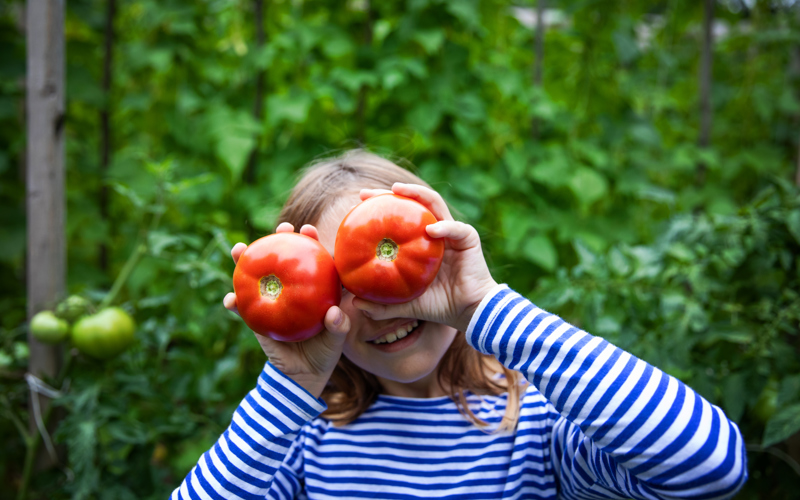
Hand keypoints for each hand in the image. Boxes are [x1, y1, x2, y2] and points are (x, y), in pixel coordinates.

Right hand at [224, 222, 349, 397]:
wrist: (303, 375)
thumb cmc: (324, 352)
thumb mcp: (336, 341)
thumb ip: (338, 327)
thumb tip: (334, 313)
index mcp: (314, 288)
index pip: (312, 258)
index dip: (311, 240)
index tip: (308, 228)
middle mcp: (291, 287)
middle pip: (283, 257)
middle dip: (280, 238)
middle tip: (282, 227)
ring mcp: (271, 298)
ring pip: (256, 274)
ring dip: (244, 261)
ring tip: (238, 250)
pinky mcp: (255, 316)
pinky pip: (241, 306)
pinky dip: (233, 302)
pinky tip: (229, 300)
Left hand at [352, 183, 497, 332]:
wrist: (469, 313)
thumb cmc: (439, 305)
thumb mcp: (406, 304)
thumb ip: (383, 305)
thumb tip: (354, 304)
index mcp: (421, 241)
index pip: (401, 215)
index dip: (381, 206)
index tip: (358, 202)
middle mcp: (435, 231)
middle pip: (414, 202)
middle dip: (391, 192)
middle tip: (366, 193)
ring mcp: (452, 232)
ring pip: (435, 203)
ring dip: (417, 193)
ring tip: (397, 189)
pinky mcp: (468, 239)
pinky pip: (456, 229)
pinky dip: (444, 227)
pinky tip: (431, 229)